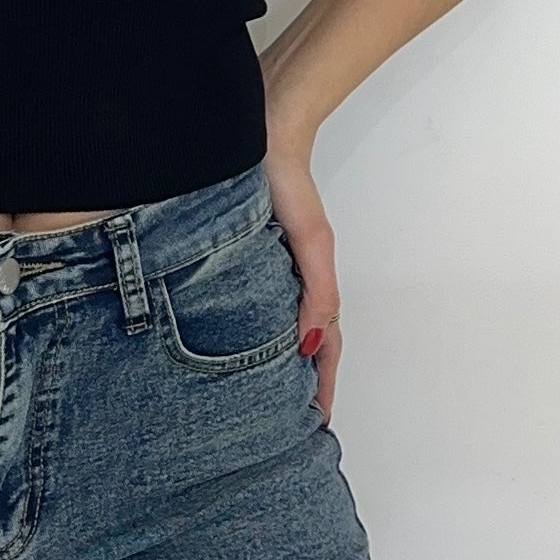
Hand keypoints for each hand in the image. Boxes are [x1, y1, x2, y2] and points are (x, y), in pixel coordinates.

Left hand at [264, 141, 340, 426]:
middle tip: (291, 425)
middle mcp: (292, 281)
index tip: (318, 423)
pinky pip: (254, 305)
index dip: (322, 386)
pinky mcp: (245, 257)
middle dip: (302, 384)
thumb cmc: (286, 183)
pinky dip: (255, 331)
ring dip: (278, 362)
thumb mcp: (310, 241)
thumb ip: (315, 292)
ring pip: (279, 328)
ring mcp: (271, 271)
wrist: (260, 134)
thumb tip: (309, 346)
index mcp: (311, 283)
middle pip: (304, 345)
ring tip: (266, 398)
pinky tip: (237, 343)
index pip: (323, 348)